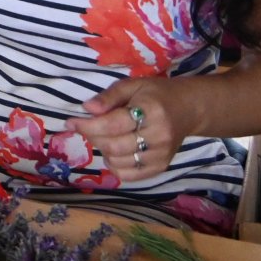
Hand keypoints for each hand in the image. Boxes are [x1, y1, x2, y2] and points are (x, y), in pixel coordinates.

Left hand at [66, 78, 198, 183]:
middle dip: (92, 137)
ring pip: (118, 162)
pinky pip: (130, 175)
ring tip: (105, 137)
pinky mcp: (161, 167)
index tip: (70, 122)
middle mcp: (158, 136)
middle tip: (86, 128)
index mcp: (150, 111)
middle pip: (113, 146)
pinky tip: (115, 153)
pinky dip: (115, 166)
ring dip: (103, 150)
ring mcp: (161, 155)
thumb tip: (87, 108)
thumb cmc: (157, 94)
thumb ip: (109, 96)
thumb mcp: (133, 85)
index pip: (112, 124)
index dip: (87, 125)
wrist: (189, 109)